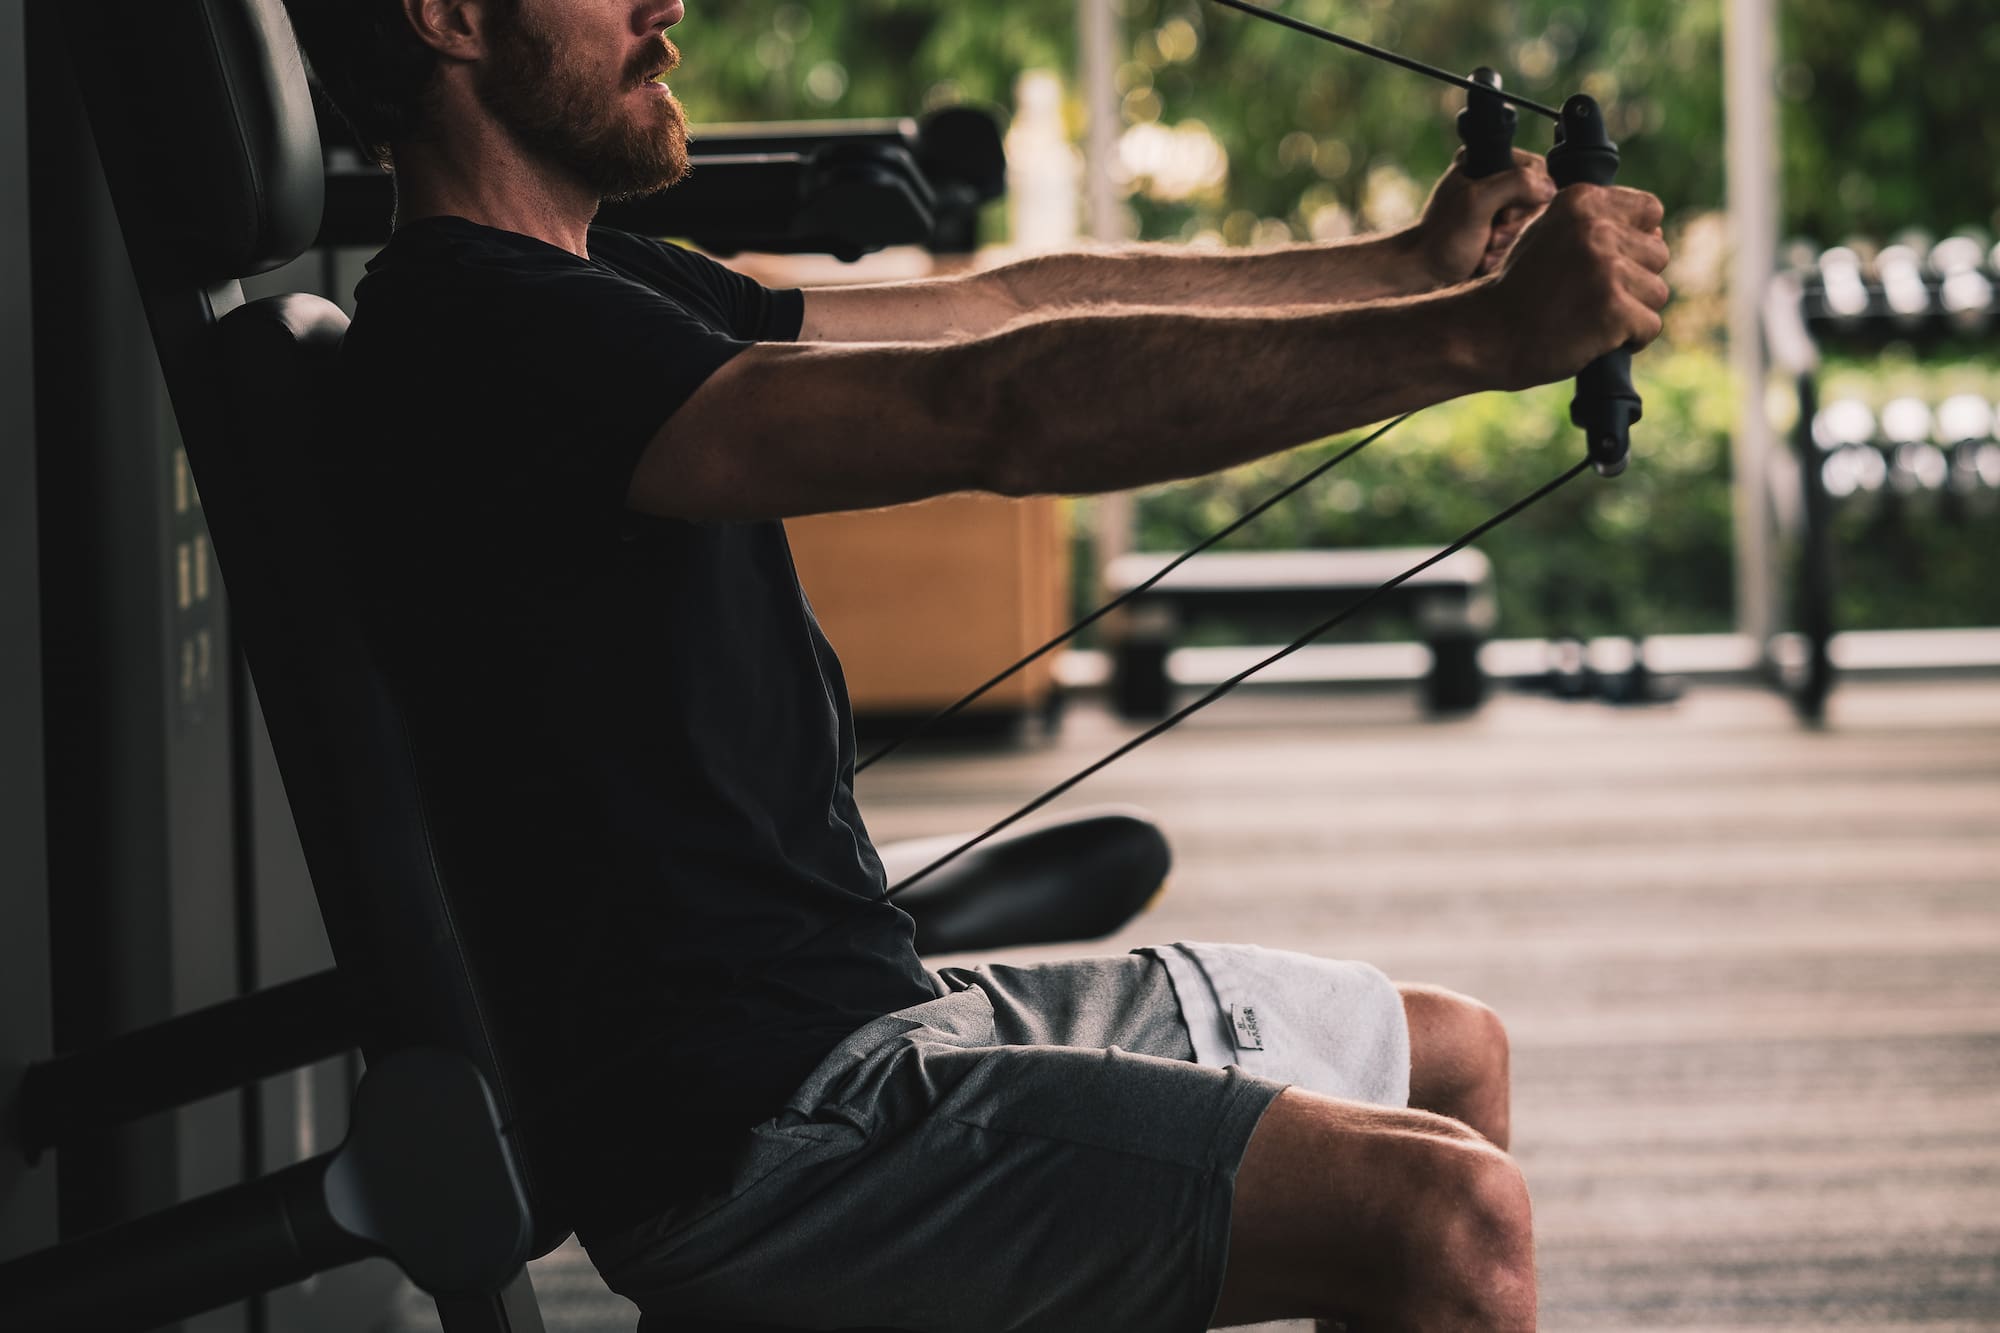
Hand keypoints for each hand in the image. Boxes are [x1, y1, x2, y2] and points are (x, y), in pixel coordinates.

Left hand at [1406, 148, 1555, 286]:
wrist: (1423, 273)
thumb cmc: (1442, 240)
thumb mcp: (1477, 204)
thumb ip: (1515, 185)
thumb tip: (1549, 187)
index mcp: (1484, 160)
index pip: (1536, 168)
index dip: (1529, 195)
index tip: (1504, 215)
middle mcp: (1490, 178)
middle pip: (1535, 197)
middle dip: (1516, 224)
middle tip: (1492, 234)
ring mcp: (1494, 205)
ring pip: (1529, 221)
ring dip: (1509, 241)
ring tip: (1484, 247)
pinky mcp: (1495, 228)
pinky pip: (1519, 238)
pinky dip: (1504, 251)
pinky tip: (1484, 257)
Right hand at [1472, 183, 1670, 388]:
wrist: (1484, 334)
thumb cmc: (1517, 289)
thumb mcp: (1545, 234)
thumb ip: (1594, 223)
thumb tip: (1655, 230)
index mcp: (1582, 200)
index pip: (1650, 210)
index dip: (1634, 240)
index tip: (1604, 262)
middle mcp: (1597, 228)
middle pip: (1658, 254)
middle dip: (1632, 280)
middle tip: (1587, 296)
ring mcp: (1606, 269)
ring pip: (1656, 292)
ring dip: (1631, 311)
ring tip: (1588, 317)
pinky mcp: (1614, 309)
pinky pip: (1649, 326)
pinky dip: (1629, 340)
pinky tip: (1595, 339)